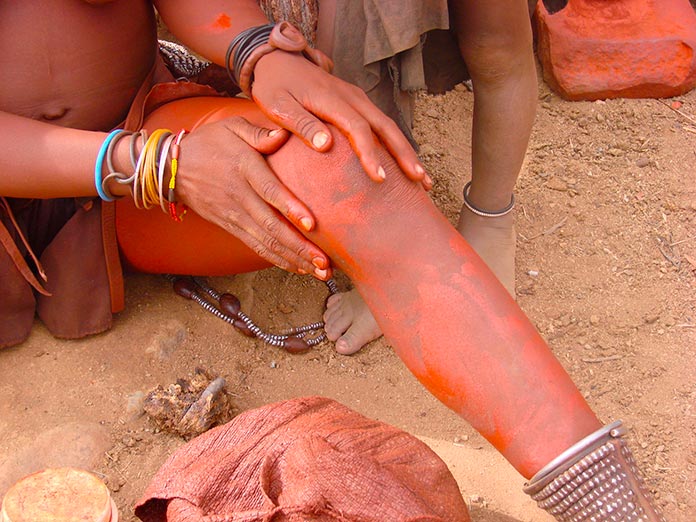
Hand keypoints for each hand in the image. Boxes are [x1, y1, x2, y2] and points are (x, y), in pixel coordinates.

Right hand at [174, 116, 330, 278]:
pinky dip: (279, 260)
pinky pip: (257, 247)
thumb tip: (283, 134)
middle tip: (324, 262)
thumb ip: (259, 132)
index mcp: (244, 167)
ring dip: (294, 260)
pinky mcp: (232, 228)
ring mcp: (235, 216)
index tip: (312, 224)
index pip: (269, 191)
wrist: (172, 169)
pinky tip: (300, 268)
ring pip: (267, 243)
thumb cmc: (209, 143)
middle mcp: (240, 196)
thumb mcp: (231, 127)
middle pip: (272, 226)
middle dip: (300, 247)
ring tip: (320, 273)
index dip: (290, 208)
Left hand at [251, 51, 431, 189]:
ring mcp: (357, 99)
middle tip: (420, 181)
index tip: (380, 178)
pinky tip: (405, 164)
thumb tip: (324, 145)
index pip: (358, 128)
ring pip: (388, 126)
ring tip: (422, 180)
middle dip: (404, 154)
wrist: (277, 61)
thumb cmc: (274, 86)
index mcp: (331, 99)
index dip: (370, 153)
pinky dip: (397, 145)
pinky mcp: (357, 104)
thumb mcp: (277, 105)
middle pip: (385, 127)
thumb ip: (300, 123)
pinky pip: (382, 125)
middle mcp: (351, 97)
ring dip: (406, 152)